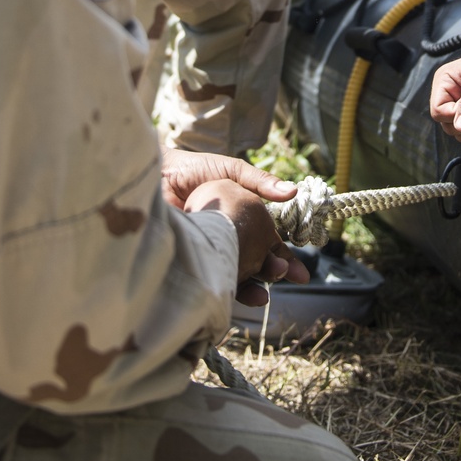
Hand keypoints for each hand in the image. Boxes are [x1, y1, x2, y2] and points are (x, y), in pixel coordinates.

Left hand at [162, 154, 308, 305]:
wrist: (158, 175)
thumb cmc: (194, 168)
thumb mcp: (232, 170)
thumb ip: (260, 182)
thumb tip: (292, 191)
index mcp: (244, 219)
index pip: (269, 245)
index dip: (286, 259)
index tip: (302, 274)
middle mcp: (231, 238)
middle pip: (258, 263)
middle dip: (273, 273)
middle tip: (281, 275)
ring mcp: (213, 250)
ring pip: (238, 274)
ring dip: (252, 286)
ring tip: (262, 292)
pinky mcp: (195, 258)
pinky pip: (214, 277)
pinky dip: (227, 286)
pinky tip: (234, 289)